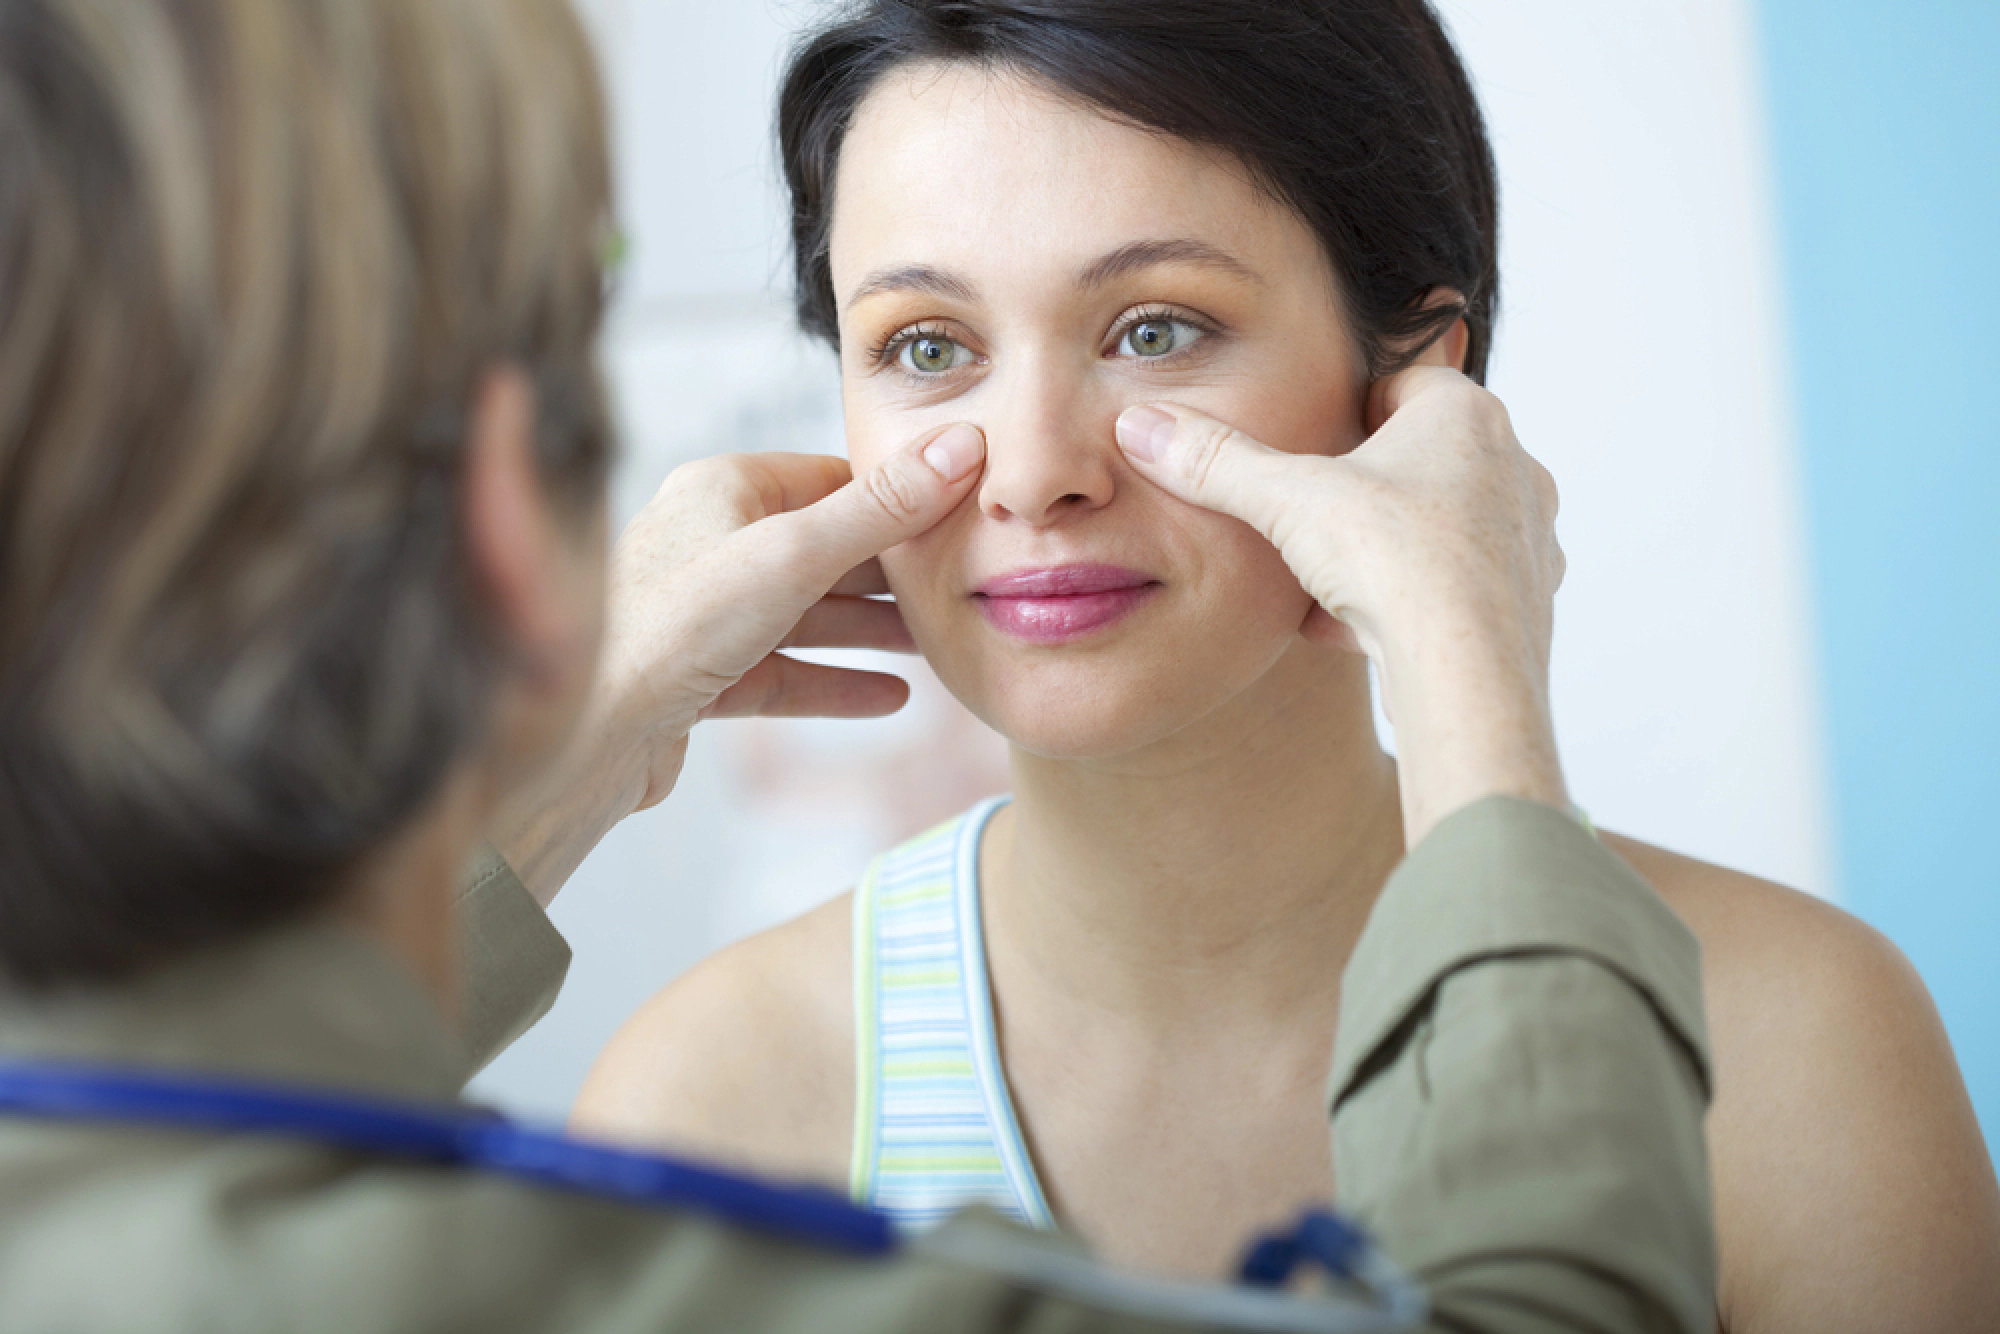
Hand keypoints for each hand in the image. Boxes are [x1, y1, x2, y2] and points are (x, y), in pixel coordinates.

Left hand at [491, 422, 985, 902]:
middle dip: (891, 572)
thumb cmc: (671, 626)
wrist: (586, 733)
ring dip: (870, 630)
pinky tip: (890, 696)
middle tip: (960, 585)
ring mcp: (703, 613)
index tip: (961, 516)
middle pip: (822, 548)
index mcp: (721, 490)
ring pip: (806, 614)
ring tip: (937, 645)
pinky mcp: (699, 677)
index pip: (830, 479)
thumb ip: (880, 510)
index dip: (897, 498)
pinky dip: (834, 681)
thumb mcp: (793, 555)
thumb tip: (961, 448)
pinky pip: (783, 671)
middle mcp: (709, 542)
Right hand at [1114, 368, 1565, 845]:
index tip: (1306, 446)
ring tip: (1321, 584)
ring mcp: (1525, 537)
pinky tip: (1349, 632)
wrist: (1465, 673)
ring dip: (1378, 550)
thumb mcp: (1285, 501)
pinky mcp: (1525, 602)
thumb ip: (1214, 462)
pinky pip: (1450, 587)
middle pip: (1415, 458)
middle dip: (1358, 487)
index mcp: (1466, 415)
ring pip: (1434, 526)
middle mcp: (1511, 466)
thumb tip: (1143, 425)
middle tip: (1305, 516)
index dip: (1342, 410)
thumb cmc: (1395, 565)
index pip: (1399, 382)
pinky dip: (1402, 602)